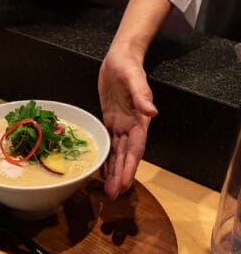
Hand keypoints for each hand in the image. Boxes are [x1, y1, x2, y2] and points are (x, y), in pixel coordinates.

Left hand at [98, 42, 157, 199]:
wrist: (119, 58)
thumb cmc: (127, 67)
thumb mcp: (134, 77)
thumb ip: (142, 95)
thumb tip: (151, 112)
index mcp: (139, 119)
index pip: (135, 148)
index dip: (130, 166)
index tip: (125, 183)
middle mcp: (130, 126)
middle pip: (125, 155)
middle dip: (120, 175)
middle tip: (113, 195)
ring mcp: (120, 125)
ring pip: (117, 153)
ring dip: (113, 171)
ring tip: (108, 190)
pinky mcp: (110, 120)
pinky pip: (109, 143)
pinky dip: (106, 157)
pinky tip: (102, 170)